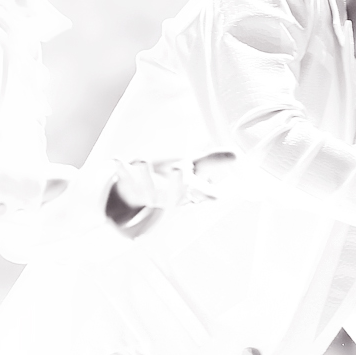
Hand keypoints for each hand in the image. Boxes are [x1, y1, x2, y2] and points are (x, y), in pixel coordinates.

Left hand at [107, 152, 236, 230]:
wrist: (136, 199)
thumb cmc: (172, 181)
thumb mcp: (195, 170)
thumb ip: (214, 162)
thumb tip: (238, 156)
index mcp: (185, 194)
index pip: (199, 195)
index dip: (206, 193)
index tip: (215, 194)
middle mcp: (166, 198)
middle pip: (173, 195)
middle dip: (176, 184)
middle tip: (181, 168)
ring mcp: (146, 194)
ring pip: (146, 189)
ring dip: (145, 176)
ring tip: (144, 160)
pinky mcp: (128, 186)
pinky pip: (124, 178)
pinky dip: (121, 169)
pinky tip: (117, 159)